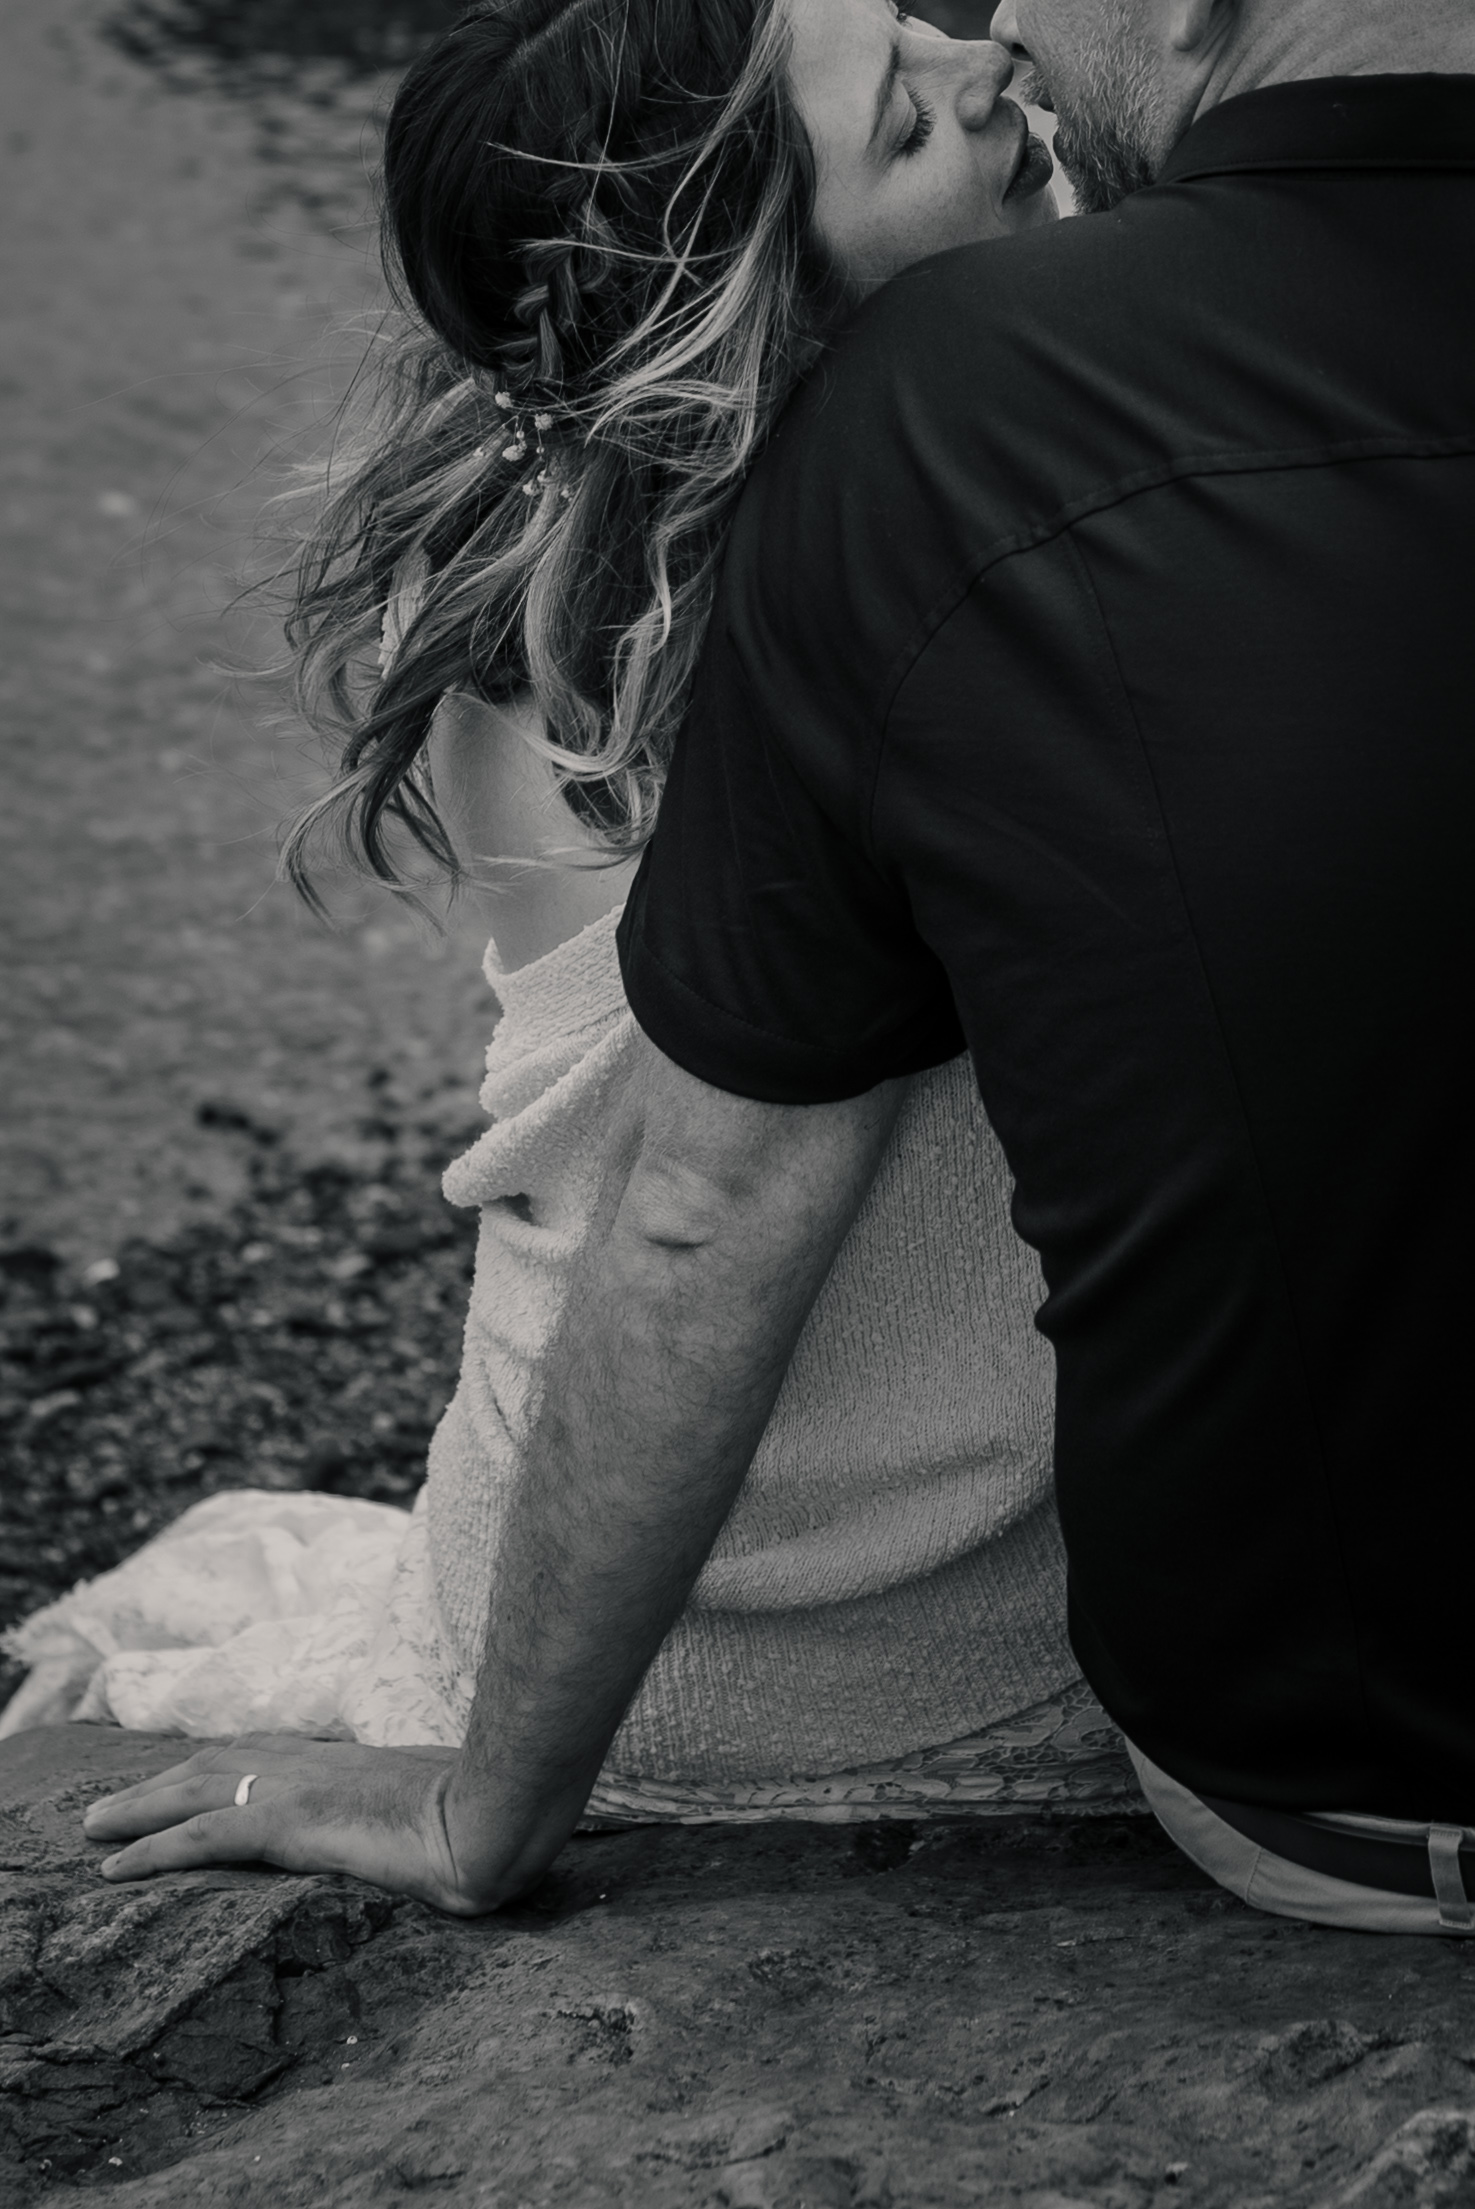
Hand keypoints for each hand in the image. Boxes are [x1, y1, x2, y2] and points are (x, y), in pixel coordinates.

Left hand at [81, 1735, 516, 1915]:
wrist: (503, 1810)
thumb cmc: (497, 1810)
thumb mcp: (453, 1801)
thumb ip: (428, 1805)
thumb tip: (442, 1819)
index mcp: (353, 1760)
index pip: (271, 1756)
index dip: (222, 1767)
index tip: (187, 1779)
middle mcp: (318, 1762)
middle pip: (221, 1762)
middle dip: (164, 1783)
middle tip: (115, 1807)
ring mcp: (302, 1786)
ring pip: (196, 1789)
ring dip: (139, 1808)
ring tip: (95, 1830)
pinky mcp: (292, 1820)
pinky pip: (202, 1834)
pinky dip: (151, 1848)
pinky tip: (116, 1867)